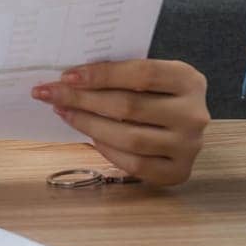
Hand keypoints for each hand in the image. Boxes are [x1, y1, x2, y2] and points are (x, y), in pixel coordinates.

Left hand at [32, 59, 209, 186]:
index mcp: (189, 80)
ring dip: (88, 125)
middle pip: (130, 106)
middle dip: (83, 99)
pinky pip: (135, 164)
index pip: (141, 74)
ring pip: (129, 138)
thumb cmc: (159, 93)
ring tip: (64, 112)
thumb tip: (70, 77)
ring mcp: (189, 147)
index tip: (66, 76)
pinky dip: (107, 150)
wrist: (188, 125)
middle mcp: (194, 114)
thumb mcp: (152, 75)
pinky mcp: (179, 172)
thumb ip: (123, 73)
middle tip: (51, 93)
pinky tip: (89, 137)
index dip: (101, 74)